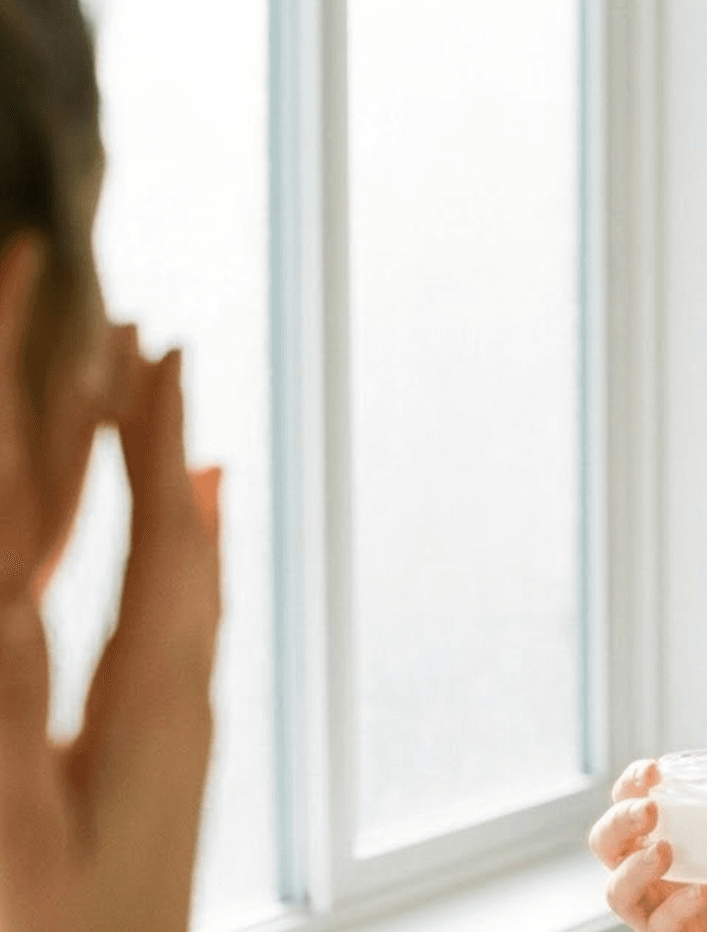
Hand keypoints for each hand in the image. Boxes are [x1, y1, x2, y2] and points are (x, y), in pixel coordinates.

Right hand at [0, 274, 224, 929]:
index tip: (147, 352)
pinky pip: (174, 626)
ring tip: (157, 404)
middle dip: (153, 438)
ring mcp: (176, 730)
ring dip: (163, 486)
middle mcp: (179, 706)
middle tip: (146, 336)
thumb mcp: (23, 820)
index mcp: (149, 711)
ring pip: (180, 579)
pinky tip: (178, 530)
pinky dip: (171, 556)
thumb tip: (30, 587)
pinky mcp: (162, 757)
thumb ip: (34, 693)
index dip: (141, 448)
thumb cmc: (61, 927)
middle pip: (176, 543)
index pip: (154, 550)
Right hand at [591, 759, 706, 931]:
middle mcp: (658, 875)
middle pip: (608, 843)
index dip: (632, 784)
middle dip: (619, 819)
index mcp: (678, 842)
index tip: (653, 769)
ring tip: (665, 851)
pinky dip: (674, 909)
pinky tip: (700, 894)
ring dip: (633, 866)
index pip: (635, 805)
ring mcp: (660, 910)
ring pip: (616, 889)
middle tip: (650, 808)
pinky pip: (657, 926)